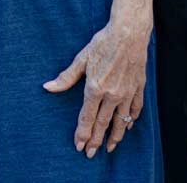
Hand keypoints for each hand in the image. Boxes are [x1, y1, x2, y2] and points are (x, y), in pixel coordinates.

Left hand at [43, 21, 147, 157]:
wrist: (129, 32)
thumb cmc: (103, 43)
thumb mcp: (82, 59)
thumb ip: (66, 77)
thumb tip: (48, 87)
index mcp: (95, 88)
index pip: (87, 118)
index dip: (82, 134)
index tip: (79, 146)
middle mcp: (112, 95)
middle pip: (102, 124)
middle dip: (95, 141)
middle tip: (90, 154)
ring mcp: (126, 92)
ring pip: (121, 121)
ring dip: (114, 137)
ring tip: (109, 148)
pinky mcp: (138, 87)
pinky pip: (135, 109)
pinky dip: (131, 120)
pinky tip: (128, 126)